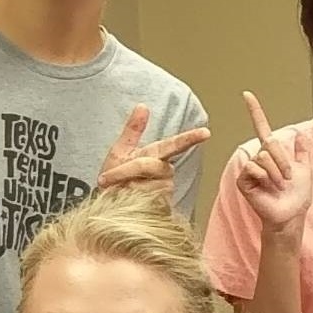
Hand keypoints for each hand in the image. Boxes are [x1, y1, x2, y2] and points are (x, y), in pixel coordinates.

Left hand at [92, 102, 206, 211]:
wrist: (109, 205)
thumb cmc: (114, 178)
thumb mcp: (120, 150)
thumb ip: (133, 129)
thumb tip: (143, 105)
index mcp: (157, 155)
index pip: (176, 144)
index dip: (191, 138)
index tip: (206, 133)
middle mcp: (166, 172)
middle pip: (148, 165)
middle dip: (124, 170)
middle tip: (105, 179)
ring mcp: (165, 190)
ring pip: (144, 184)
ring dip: (124, 187)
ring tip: (119, 191)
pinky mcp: (161, 207)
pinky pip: (143, 199)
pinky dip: (128, 199)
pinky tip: (124, 200)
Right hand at [222, 95, 312, 235]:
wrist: (292, 215)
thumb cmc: (297, 197)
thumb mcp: (305, 170)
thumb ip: (303, 153)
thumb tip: (302, 135)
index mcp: (272, 154)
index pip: (262, 128)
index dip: (255, 111)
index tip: (247, 94)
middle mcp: (259, 158)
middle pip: (269, 144)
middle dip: (284, 161)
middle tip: (288, 178)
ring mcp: (250, 169)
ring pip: (263, 156)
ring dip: (277, 171)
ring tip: (280, 184)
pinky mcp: (243, 180)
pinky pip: (252, 167)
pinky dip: (265, 176)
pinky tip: (269, 186)